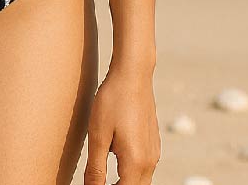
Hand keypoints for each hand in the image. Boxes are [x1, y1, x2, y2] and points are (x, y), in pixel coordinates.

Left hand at [83, 64, 159, 183]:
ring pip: (140, 181)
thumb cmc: (112, 100)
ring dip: (124, 182)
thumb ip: (96, 168)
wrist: (133, 73)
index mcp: (135, 163)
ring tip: (102, 175)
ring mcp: (154, 152)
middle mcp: (150, 162)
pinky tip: (115, 159)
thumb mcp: (98, 134)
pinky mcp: (153, 143)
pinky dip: (130, 172)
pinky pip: (144, 168)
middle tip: (96, 180)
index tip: (93, 184)